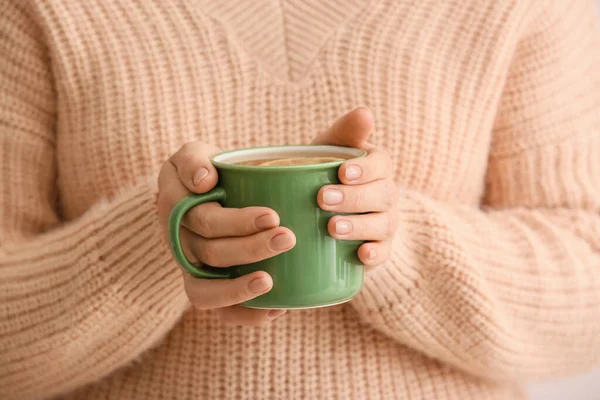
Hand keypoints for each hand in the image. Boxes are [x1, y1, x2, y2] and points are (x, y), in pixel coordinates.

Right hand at [157, 142, 295, 324]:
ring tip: (270, 282)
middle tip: (287, 238)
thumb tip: (203, 182)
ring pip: (204, 290)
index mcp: (173, 204)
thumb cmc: (208, 171)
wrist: (205, 194)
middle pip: (210, 251)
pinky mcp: (204, 287)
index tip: (272, 216)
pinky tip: (276, 308)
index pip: (201, 218)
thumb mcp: (194, 154)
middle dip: (251, 248)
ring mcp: (188, 267)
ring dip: (239, 289)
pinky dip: (244, 315)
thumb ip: (193, 159)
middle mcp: (176, 239)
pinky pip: (216, 312)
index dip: (236, 222)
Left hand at [313, 108, 398, 270]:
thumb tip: (364, 112)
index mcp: (377, 166)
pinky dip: (375, 254)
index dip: (366, 169)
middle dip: (354, 198)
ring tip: (332, 228)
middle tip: (323, 199)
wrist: (320, 208)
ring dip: (360, 226)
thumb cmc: (324, 170)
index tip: (342, 172)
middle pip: (382, 195)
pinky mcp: (379, 247)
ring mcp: (385, 222)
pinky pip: (384, 252)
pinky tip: (361, 254)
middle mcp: (386, 193)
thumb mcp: (330, 147)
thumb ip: (345, 131)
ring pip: (383, 224)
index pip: (381, 164)